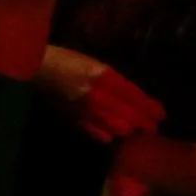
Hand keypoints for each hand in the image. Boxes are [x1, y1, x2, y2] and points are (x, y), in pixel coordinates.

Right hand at [51, 52, 167, 146]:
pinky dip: (108, 135)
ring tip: (135, 132)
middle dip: (143, 122)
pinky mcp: (74, 119)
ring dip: (128, 130)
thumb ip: (112, 79)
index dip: (148, 107)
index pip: (132, 95)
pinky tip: (112, 136)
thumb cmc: (65, 60)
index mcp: (102, 76)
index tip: (161, 115)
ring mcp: (86, 109)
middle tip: (152, 128)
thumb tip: (134, 97)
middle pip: (128, 114)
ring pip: (116, 127)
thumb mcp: (91, 63)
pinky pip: (97, 133)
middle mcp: (97, 94)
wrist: (34, 68)